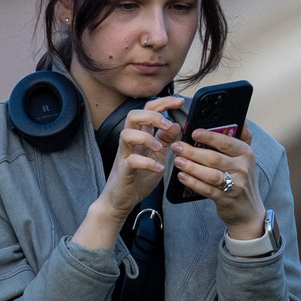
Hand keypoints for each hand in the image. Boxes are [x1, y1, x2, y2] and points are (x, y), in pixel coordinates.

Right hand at [74, 96, 181, 248]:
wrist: (121, 200)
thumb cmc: (138, 178)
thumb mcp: (158, 156)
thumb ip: (166, 140)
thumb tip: (176, 124)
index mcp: (139, 136)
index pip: (148, 111)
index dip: (163, 103)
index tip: (179, 101)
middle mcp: (129, 142)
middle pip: (133, 115)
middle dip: (153, 116)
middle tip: (167, 125)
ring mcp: (124, 155)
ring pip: (127, 134)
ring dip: (147, 137)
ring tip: (160, 148)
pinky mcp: (123, 171)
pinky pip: (132, 161)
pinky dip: (148, 163)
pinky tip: (158, 168)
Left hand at [167, 126, 266, 240]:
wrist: (249, 210)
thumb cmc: (242, 179)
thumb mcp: (246, 158)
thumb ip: (243, 138)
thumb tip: (240, 121)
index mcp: (246, 154)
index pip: (226, 142)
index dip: (209, 136)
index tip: (193, 132)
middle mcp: (242, 168)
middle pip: (214, 158)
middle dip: (192, 151)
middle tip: (177, 146)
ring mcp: (235, 185)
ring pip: (209, 174)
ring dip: (191, 167)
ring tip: (177, 161)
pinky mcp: (225, 199)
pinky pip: (206, 189)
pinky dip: (193, 182)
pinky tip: (182, 176)